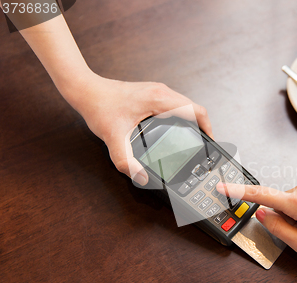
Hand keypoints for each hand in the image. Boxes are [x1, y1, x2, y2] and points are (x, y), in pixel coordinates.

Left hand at [61, 72, 212, 184]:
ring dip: (192, 121)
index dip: (208, 127)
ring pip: (185, 105)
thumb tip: (141, 177)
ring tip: (192, 139)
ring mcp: (157, 91)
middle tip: (202, 144)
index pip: (196, 110)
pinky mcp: (152, 93)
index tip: (210, 141)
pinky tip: (175, 129)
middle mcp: (162, 92)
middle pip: (194, 108)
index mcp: (159, 99)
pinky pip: (176, 104)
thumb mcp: (112, 138)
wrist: (86, 90)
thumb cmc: (99, 107)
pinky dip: (182, 117)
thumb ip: (125, 161)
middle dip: (202, 126)